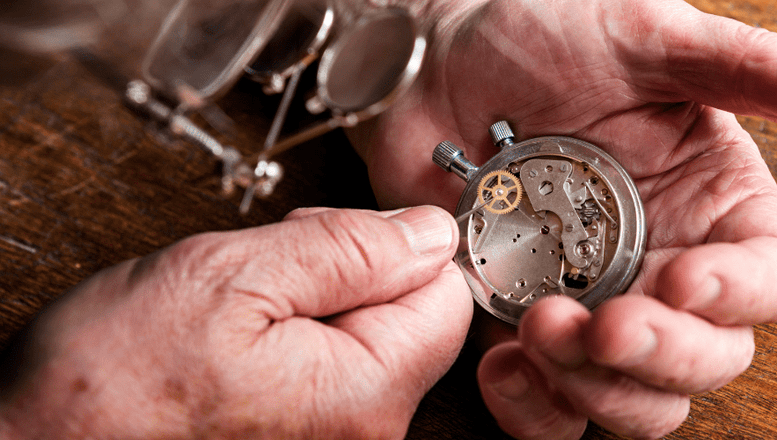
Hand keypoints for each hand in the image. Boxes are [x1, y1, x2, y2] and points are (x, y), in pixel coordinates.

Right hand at [0, 207, 470, 438]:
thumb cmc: (112, 386)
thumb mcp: (229, 277)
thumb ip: (347, 249)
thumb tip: (430, 232)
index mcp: (366, 392)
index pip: (447, 295)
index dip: (395, 247)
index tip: (334, 239)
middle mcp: (369, 432)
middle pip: (410, 316)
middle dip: (349, 272)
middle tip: (266, 275)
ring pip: (367, 336)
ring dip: (315, 300)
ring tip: (240, 312)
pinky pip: (333, 368)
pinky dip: (296, 337)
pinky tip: (242, 340)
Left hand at [351, 0, 776, 437]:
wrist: (435, 59)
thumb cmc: (543, 34)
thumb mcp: (649, 39)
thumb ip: (754, 70)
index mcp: (714, 202)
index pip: (770, 276)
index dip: (741, 294)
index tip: (682, 276)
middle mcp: (666, 264)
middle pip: (713, 358)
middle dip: (665, 356)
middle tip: (606, 323)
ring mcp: (600, 306)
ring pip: (639, 400)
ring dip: (600, 390)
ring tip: (541, 330)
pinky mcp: (531, 331)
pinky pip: (553, 408)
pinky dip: (535, 407)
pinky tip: (505, 362)